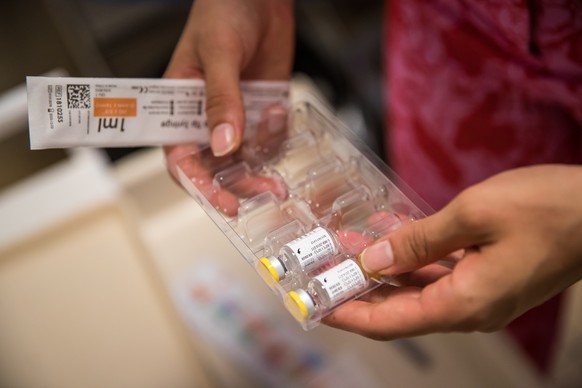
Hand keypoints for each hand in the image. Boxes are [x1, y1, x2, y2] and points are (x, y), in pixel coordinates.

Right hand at [163, 0, 293, 213]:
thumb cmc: (224, 9)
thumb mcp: (219, 53)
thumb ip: (221, 100)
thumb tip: (224, 145)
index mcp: (178, 108)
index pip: (182, 159)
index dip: (199, 185)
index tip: (223, 202)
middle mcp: (207, 120)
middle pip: (218, 170)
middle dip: (241, 183)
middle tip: (265, 189)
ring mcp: (237, 119)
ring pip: (247, 160)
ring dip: (264, 159)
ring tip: (274, 122)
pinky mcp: (262, 113)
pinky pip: (271, 141)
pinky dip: (278, 135)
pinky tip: (278, 108)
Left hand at [323, 165, 581, 339]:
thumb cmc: (547, 210)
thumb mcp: (471, 216)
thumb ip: (417, 241)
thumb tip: (373, 261)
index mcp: (464, 303)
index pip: (390, 321)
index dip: (349, 316)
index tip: (316, 306)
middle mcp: (470, 308)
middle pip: (400, 308)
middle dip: (359, 291)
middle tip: (323, 272)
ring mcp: (481, 294)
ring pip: (417, 289)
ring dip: (382, 270)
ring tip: (346, 247)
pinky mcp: (488, 277)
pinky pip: (439, 274)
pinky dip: (411, 259)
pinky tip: (390, 236)